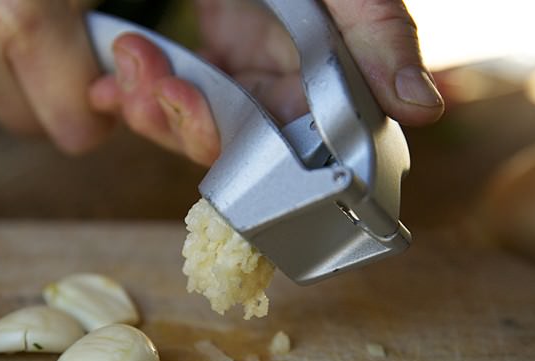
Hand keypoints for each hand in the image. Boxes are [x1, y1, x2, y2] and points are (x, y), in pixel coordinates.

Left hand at [90, 0, 444, 164]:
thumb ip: (378, 31)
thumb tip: (421, 109)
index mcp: (331, 68)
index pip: (304, 142)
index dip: (260, 156)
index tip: (214, 126)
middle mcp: (289, 79)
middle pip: (239, 142)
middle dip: (190, 124)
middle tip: (164, 87)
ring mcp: (246, 69)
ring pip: (198, 125)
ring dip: (155, 107)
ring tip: (134, 58)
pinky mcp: (212, 53)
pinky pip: (172, 95)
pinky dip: (137, 93)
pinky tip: (113, 84)